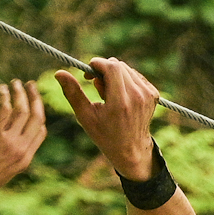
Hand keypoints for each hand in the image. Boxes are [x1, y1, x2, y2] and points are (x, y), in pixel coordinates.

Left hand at [0, 79, 46, 196]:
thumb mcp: (3, 172)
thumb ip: (10, 157)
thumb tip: (7, 146)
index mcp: (25, 159)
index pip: (41, 132)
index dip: (39, 115)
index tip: (33, 103)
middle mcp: (21, 149)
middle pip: (36, 117)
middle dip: (35, 98)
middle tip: (30, 85)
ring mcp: (9, 142)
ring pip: (22, 110)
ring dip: (19, 93)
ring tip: (14, 83)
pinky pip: (4, 109)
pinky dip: (4, 96)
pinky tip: (0, 89)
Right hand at [57, 57, 161, 179]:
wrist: (131, 150)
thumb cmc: (105, 134)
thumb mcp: (86, 116)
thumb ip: (73, 93)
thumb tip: (58, 72)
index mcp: (120, 103)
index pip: (111, 67)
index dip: (97, 64)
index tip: (88, 73)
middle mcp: (137, 97)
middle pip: (118, 65)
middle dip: (104, 70)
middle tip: (95, 85)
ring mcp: (148, 95)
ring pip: (126, 69)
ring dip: (114, 75)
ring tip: (108, 94)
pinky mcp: (154, 94)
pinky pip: (135, 76)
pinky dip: (125, 80)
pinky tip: (120, 95)